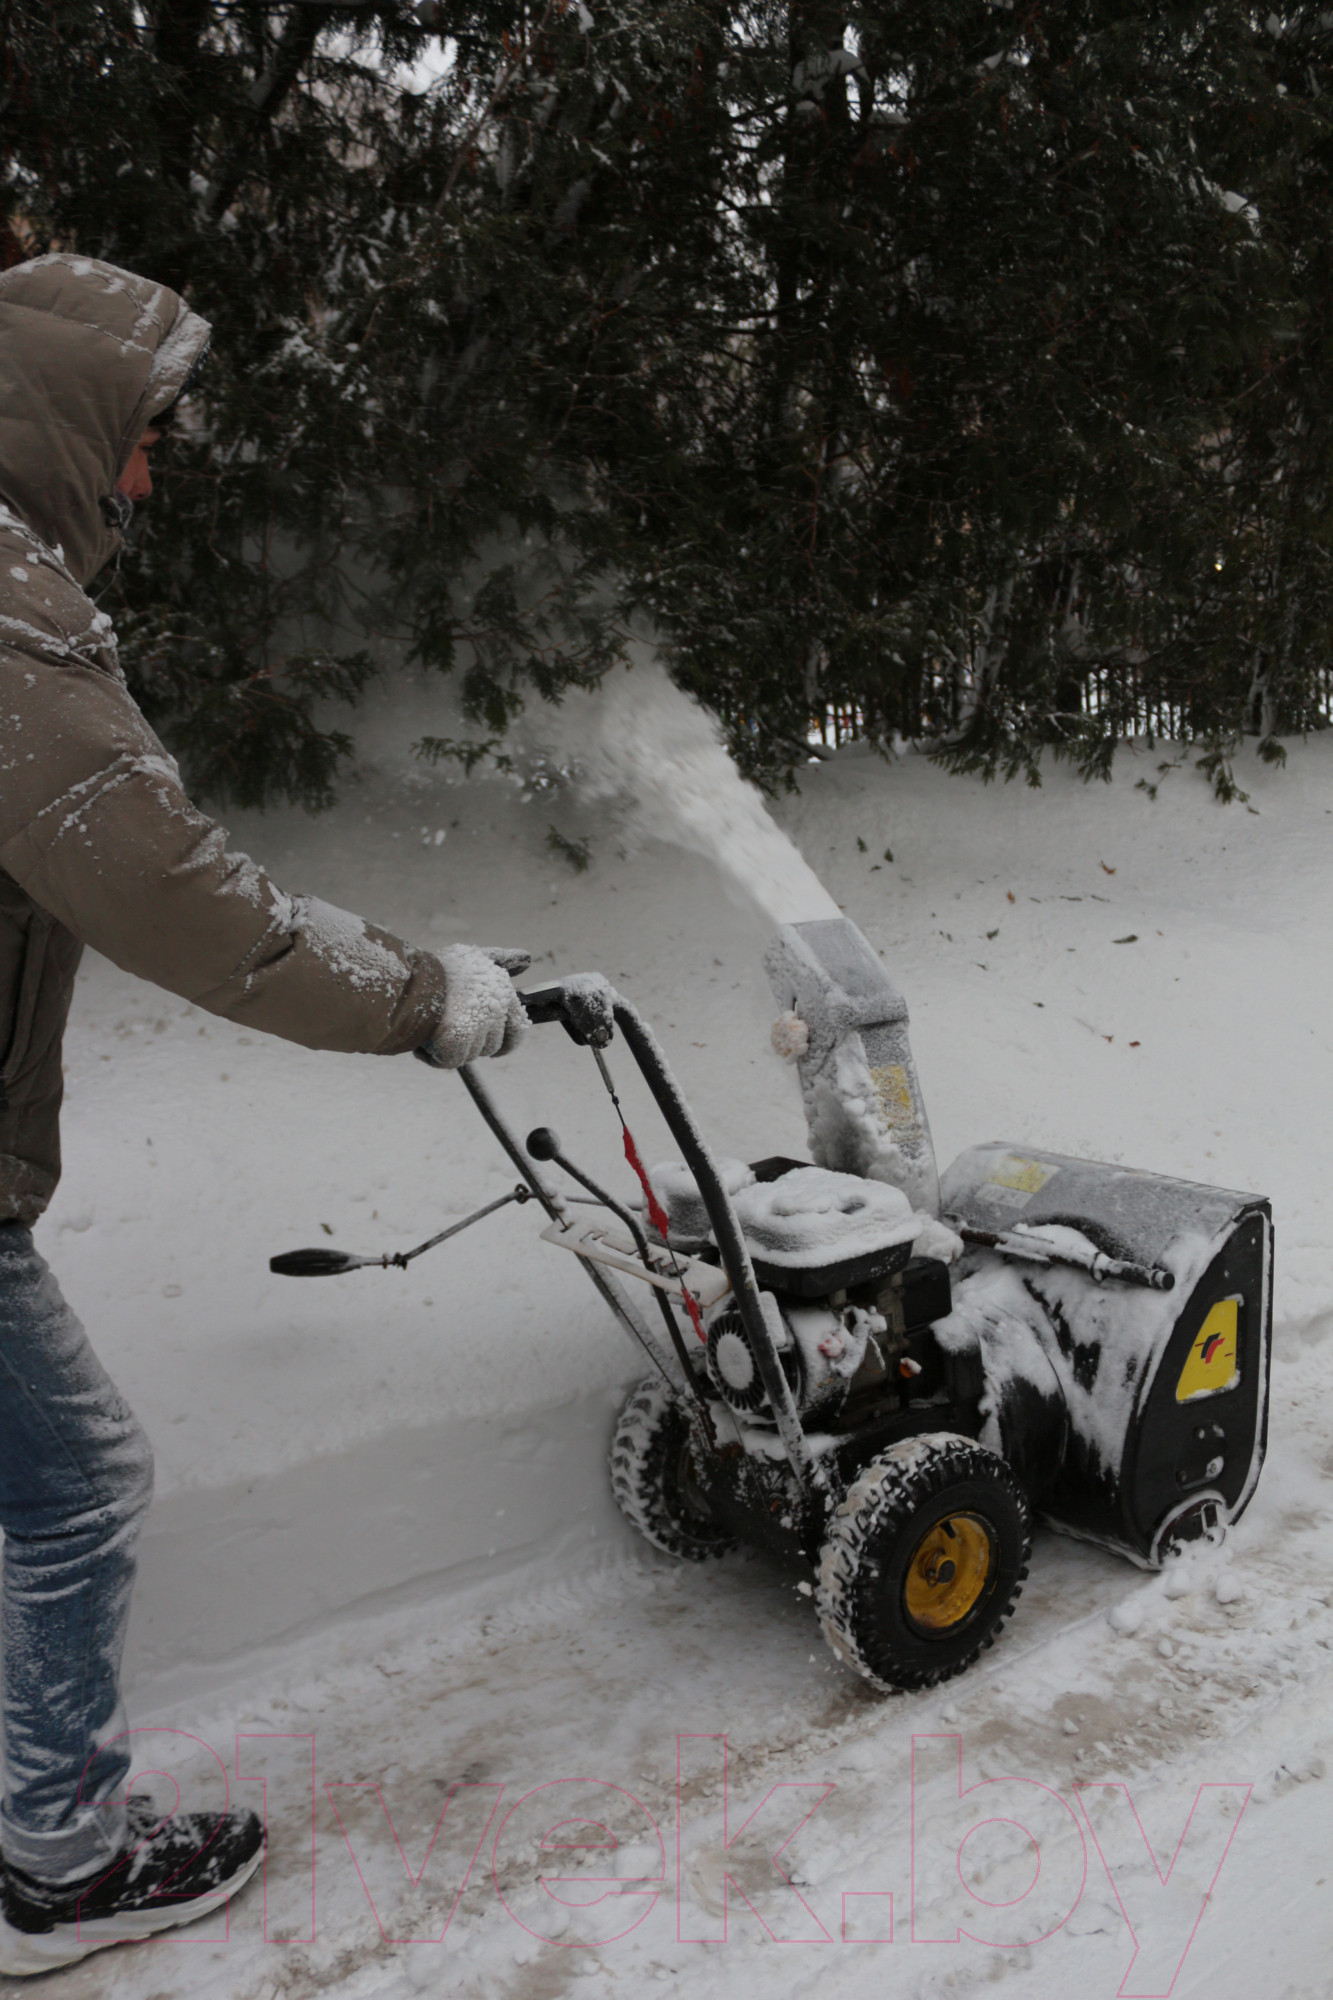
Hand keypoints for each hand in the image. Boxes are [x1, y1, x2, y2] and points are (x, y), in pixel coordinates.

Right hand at [426, 945, 527, 1066]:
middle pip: (490, 1046)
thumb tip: (526, 958)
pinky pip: (451, 1060)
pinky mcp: (460, 1035)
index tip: (491, 1049)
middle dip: (470, 1045)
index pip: (517, 1029)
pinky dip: (435, 1057)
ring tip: (431, 1033)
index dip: (504, 1044)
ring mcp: (479, 1020)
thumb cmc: (441, 968)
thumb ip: (502, 960)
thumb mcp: (475, 957)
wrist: (411, 976)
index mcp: (503, 989)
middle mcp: (496, 1004)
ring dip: (450, 1050)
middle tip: (447, 1030)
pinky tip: (423, 1045)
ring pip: (469, 1054)